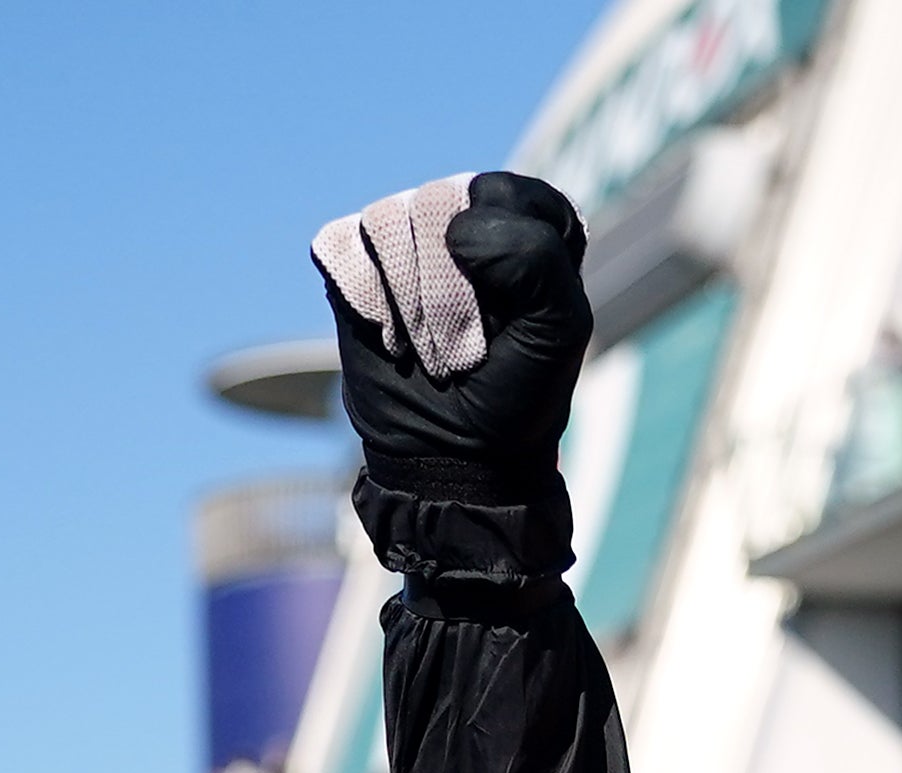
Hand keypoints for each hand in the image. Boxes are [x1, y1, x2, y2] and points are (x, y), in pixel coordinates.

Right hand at [314, 171, 591, 478]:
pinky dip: (368, 304)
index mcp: (525, 217)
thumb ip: (536, 257)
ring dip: (411, 306)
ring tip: (431, 347)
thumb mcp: (559, 328)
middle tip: (466, 344)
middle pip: (436, 202)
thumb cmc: (516, 389)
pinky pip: (342, 247)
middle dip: (450, 293)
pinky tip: (392, 338)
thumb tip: (455, 230)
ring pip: (387, 222)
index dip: (504, 261)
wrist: (455, 451)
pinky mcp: (355, 258)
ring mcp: (405, 230)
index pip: (501, 193)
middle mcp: (462, 211)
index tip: (515, 317)